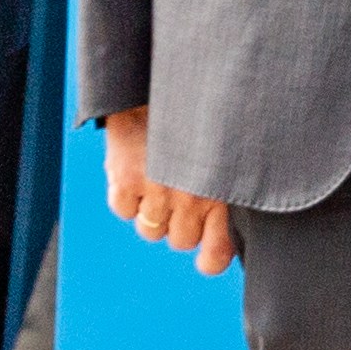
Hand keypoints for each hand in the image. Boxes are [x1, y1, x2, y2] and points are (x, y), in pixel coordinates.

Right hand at [101, 108, 236, 278]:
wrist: (157, 89)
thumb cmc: (194, 121)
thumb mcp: (223, 154)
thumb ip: (223, 188)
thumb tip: (226, 225)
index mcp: (221, 192)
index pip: (216, 253)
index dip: (211, 260)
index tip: (207, 258)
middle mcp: (191, 197)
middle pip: (180, 242)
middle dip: (179, 224)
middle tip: (179, 194)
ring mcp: (157, 192)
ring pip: (151, 232)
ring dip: (152, 213)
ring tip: (158, 180)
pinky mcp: (126, 182)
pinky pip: (124, 211)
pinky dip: (126, 197)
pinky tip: (137, 172)